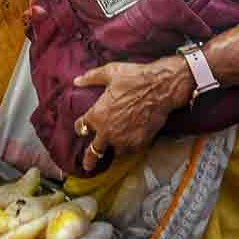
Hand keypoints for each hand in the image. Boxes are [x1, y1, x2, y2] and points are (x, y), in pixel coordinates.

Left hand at [73, 58, 192, 173]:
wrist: (161, 87)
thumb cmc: (135, 77)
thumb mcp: (110, 72)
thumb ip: (92, 78)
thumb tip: (77, 81)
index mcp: (96, 115)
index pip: (80, 127)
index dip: (81, 126)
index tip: (82, 128)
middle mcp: (107, 131)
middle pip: (93, 152)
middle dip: (89, 160)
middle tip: (88, 165)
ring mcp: (123, 139)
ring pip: (114, 150)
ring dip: (114, 147)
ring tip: (117, 144)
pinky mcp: (138, 143)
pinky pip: (131, 149)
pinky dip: (130, 145)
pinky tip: (132, 138)